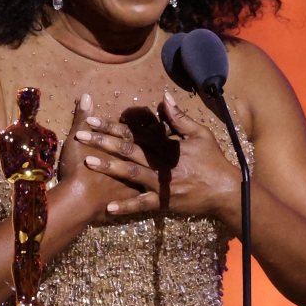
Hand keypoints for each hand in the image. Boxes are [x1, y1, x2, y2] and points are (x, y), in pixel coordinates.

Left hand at [73, 92, 240, 218]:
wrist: (226, 190)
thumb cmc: (213, 160)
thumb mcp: (201, 134)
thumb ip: (179, 117)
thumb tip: (163, 97)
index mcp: (167, 146)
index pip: (135, 133)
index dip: (113, 126)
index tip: (93, 120)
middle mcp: (161, 163)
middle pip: (128, 150)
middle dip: (102, 142)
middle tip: (80, 135)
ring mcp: (161, 183)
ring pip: (131, 173)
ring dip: (109, 167)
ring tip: (88, 161)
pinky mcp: (164, 202)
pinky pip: (143, 205)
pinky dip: (127, 207)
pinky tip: (109, 207)